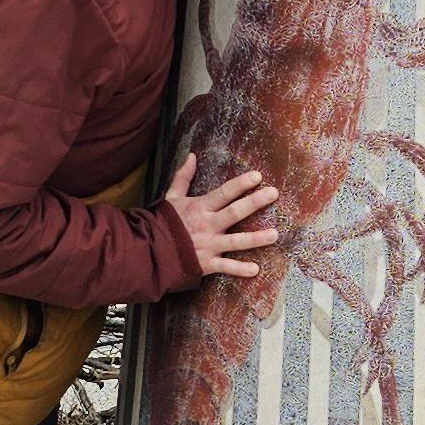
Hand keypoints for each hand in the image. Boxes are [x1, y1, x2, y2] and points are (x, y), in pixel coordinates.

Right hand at [164, 150, 281, 282]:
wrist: (148, 250)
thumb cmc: (162, 222)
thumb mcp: (172, 197)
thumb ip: (183, 177)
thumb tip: (191, 155)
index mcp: (199, 207)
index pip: (223, 193)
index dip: (240, 184)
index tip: (257, 176)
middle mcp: (207, 225)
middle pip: (234, 212)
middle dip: (254, 202)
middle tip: (273, 193)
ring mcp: (208, 245)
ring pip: (236, 242)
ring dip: (256, 239)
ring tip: (275, 234)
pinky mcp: (206, 264)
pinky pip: (226, 267)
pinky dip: (240, 269)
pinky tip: (256, 269)